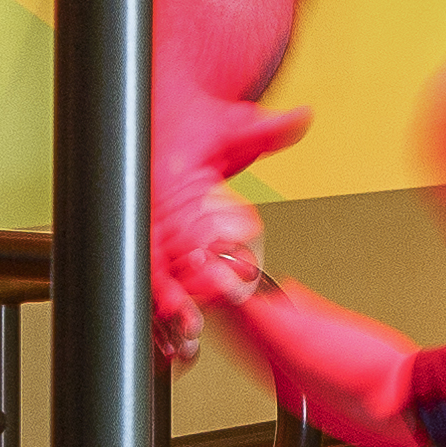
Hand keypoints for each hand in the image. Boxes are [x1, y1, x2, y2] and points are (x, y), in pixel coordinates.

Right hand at [149, 78, 309, 356]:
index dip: (196, 259)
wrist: (169, 106)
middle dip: (175, 294)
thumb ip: (270, 128)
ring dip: (162, 306)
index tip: (216, 284)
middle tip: (193, 325)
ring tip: (180, 339)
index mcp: (170, 179)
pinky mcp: (147, 231)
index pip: (180, 225)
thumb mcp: (238, 122)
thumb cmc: (200, 119)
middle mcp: (151, 201)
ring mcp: (146, 218)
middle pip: (157, 258)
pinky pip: (145, 272)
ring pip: (146, 272)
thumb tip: (300, 119)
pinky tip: (167, 332)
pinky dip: (157, 300)